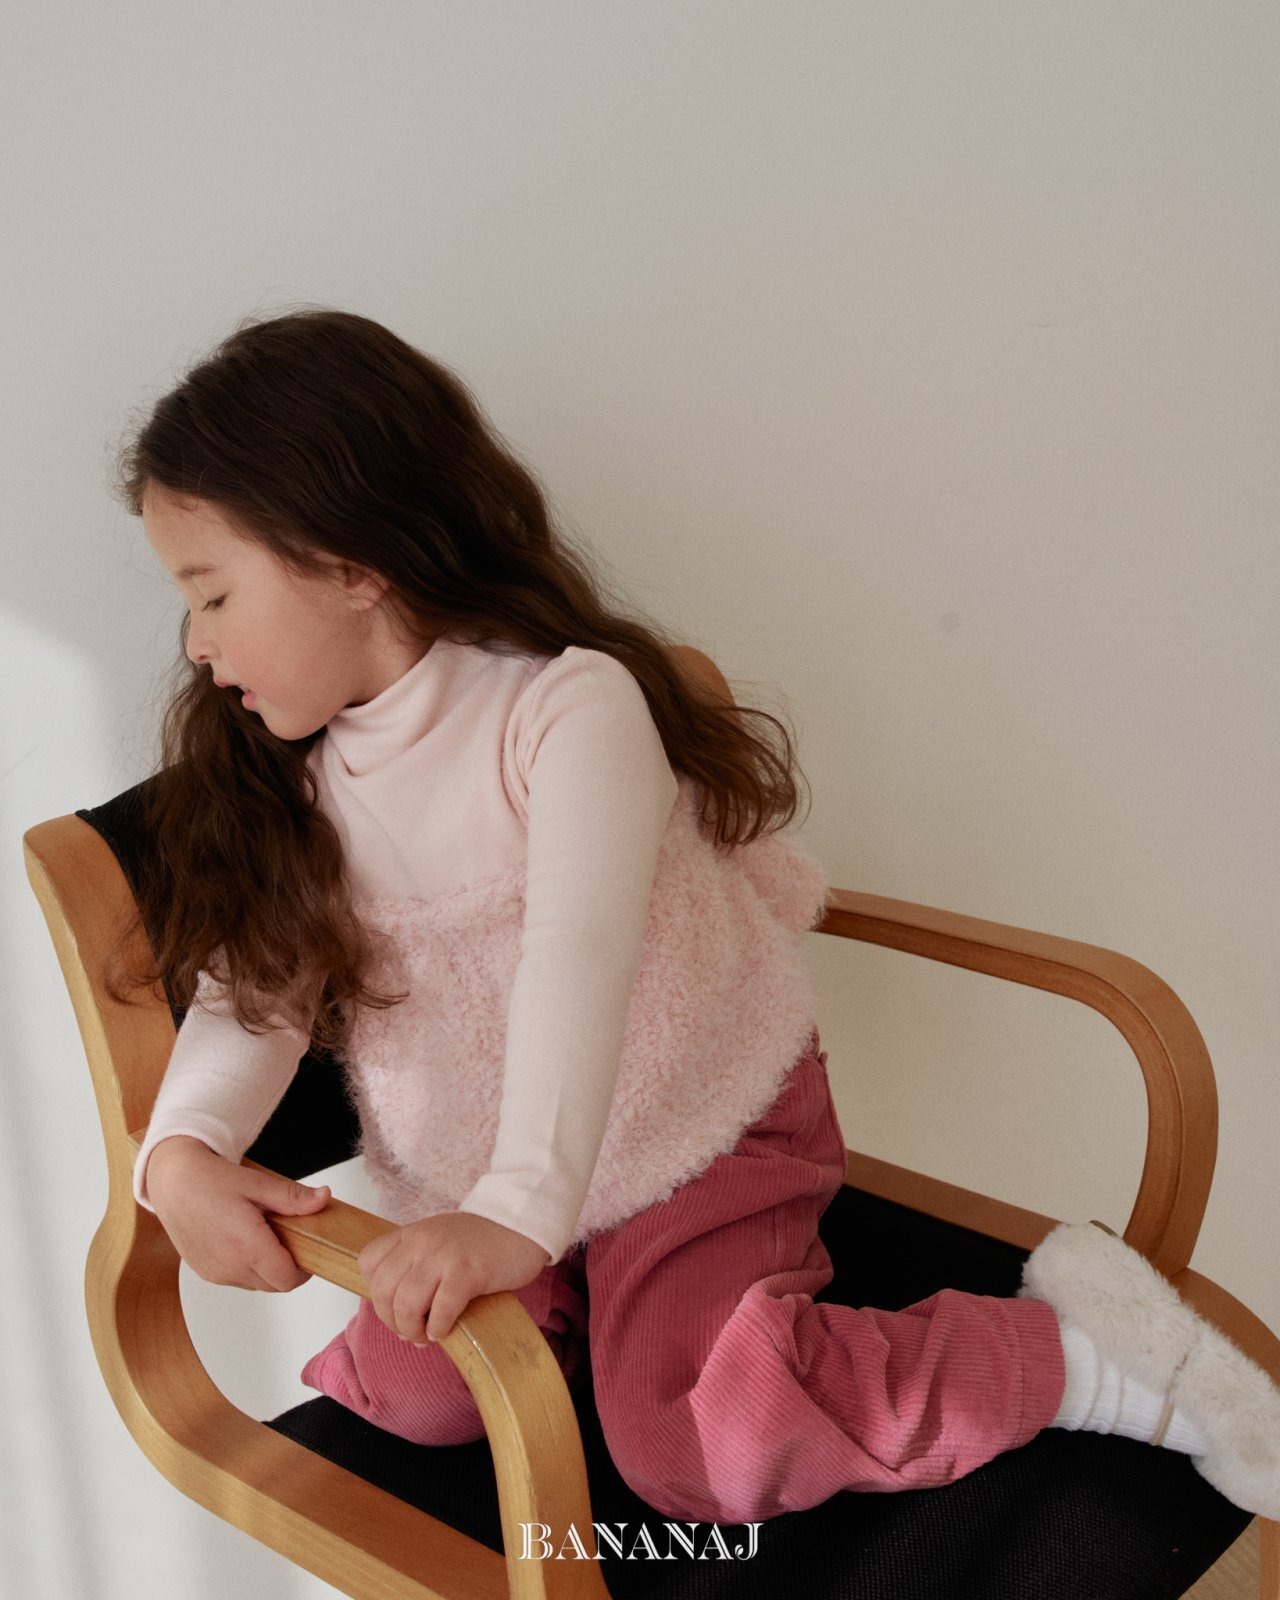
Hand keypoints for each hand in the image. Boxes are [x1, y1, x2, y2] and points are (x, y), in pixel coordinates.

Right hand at [145, 1134, 330, 1291]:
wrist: (171, 1182)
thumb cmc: (210, 1180)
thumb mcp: (258, 1184)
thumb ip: (293, 1197)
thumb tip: (324, 1198)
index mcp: (247, 1246)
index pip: (287, 1279)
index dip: (304, 1268)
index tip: (308, 1249)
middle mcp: (230, 1266)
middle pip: (274, 1284)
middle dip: (287, 1266)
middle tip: (286, 1236)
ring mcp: (215, 1273)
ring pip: (256, 1284)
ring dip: (266, 1267)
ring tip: (262, 1233)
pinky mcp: (205, 1273)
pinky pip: (237, 1279)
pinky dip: (247, 1266)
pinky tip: (242, 1239)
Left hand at [357, 1211, 551, 1343]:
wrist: (521, 1226)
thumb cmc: (481, 1241)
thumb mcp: (438, 1240)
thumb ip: (415, 1262)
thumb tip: (397, 1310)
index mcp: (411, 1232)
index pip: (368, 1262)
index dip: (374, 1293)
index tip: (393, 1308)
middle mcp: (421, 1241)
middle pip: (382, 1289)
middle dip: (391, 1320)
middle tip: (409, 1331)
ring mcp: (444, 1255)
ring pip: (406, 1303)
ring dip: (411, 1330)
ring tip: (426, 1336)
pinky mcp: (469, 1272)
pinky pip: (441, 1310)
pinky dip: (438, 1328)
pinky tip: (444, 1331)